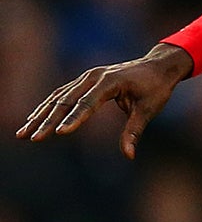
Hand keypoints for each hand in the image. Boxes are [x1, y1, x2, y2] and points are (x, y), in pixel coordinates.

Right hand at [16, 42, 194, 157]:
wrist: (158, 66)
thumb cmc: (156, 88)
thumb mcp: (149, 110)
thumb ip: (134, 131)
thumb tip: (129, 155)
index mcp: (110, 81)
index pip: (87, 103)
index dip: (74, 119)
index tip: (60, 133)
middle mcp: (93, 77)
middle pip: (65, 100)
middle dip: (47, 121)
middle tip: (33, 138)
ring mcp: (86, 77)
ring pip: (58, 97)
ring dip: (40, 115)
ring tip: (24, 132)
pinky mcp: (84, 81)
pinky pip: (61, 94)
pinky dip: (47, 107)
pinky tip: (35, 120)